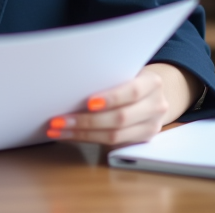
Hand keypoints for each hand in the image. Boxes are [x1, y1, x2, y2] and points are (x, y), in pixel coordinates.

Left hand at [44, 63, 197, 146]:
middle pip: (120, 118)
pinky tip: (70, 135)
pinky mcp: (142, 140)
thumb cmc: (131, 78)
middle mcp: (156, 106)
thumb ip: (110, 78)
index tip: (88, 102)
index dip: (111, 98)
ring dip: (81, 133)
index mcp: (152, 83)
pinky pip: (112, 144)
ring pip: (114, 136)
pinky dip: (87, 138)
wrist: (153, 94)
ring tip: (58, 130)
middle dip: (86, 121)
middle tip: (59, 120)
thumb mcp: (127, 71)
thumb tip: (72, 85)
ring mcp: (151, 126)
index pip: (133, 92)